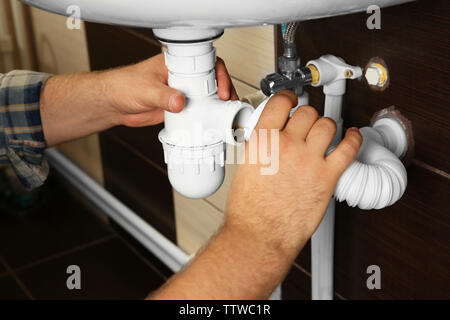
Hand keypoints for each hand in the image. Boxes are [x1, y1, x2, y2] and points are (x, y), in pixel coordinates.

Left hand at [103, 53, 238, 126]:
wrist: (114, 104)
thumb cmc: (124, 86)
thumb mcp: (146, 90)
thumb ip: (163, 96)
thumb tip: (180, 102)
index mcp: (175, 64)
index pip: (204, 63)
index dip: (218, 74)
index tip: (221, 89)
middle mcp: (181, 77)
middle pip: (210, 80)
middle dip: (224, 90)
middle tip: (228, 102)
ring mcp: (181, 93)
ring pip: (206, 96)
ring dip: (216, 105)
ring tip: (224, 114)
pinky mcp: (178, 108)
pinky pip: (196, 110)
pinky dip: (204, 117)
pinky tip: (209, 122)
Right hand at [225, 90, 361, 267]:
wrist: (260, 236)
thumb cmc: (250, 211)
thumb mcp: (244, 168)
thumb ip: (260, 147)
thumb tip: (268, 138)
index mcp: (262, 141)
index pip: (280, 103)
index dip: (289, 97)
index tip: (292, 100)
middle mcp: (287, 145)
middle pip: (307, 113)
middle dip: (307, 116)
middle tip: (306, 125)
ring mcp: (308, 160)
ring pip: (327, 125)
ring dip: (326, 126)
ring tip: (324, 134)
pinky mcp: (327, 176)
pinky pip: (348, 148)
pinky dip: (354, 139)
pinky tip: (353, 137)